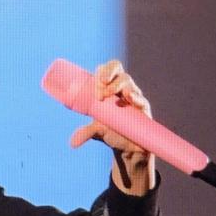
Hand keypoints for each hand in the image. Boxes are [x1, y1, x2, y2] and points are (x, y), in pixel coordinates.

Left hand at [69, 59, 155, 194]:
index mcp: (108, 88)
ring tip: (107, 94)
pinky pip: (140, 98)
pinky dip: (134, 97)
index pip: (105, 70)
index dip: (100, 72)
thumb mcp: (96, 130)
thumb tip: (73, 143)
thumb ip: (85, 132)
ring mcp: (133, 95)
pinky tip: (129, 97)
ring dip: (115, 85)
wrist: (127, 147)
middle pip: (116, 68)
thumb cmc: (112, 131)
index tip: (94, 83)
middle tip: (99, 87)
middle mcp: (121, 88)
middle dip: (107, 73)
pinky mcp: (143, 107)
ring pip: (126, 80)